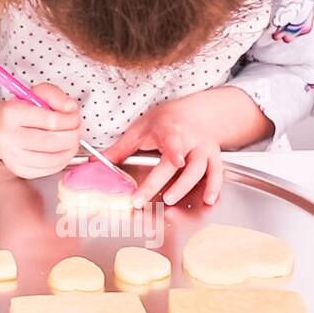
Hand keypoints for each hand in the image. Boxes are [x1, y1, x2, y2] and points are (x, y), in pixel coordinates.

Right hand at [0, 85, 81, 178]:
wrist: (4, 128)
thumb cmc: (24, 110)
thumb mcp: (38, 93)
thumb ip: (56, 95)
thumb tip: (69, 108)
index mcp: (12, 113)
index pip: (52, 121)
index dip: (71, 119)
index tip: (73, 116)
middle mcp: (8, 136)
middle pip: (54, 142)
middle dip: (73, 135)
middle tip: (75, 129)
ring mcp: (13, 156)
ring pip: (54, 158)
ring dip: (70, 149)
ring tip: (70, 139)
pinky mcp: (20, 170)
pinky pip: (50, 169)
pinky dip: (62, 160)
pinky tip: (61, 150)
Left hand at [104, 89, 242, 206]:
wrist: (197, 112)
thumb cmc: (165, 120)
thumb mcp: (140, 128)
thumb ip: (120, 148)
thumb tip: (95, 162)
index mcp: (169, 131)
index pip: (173, 142)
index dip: (175, 151)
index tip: (177, 161)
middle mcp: (190, 140)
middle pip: (183, 164)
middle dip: (170, 182)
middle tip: (151, 198)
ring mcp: (204, 149)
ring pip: (200, 170)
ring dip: (188, 187)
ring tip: (172, 199)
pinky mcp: (214, 157)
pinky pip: (217, 173)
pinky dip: (215, 187)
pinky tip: (208, 200)